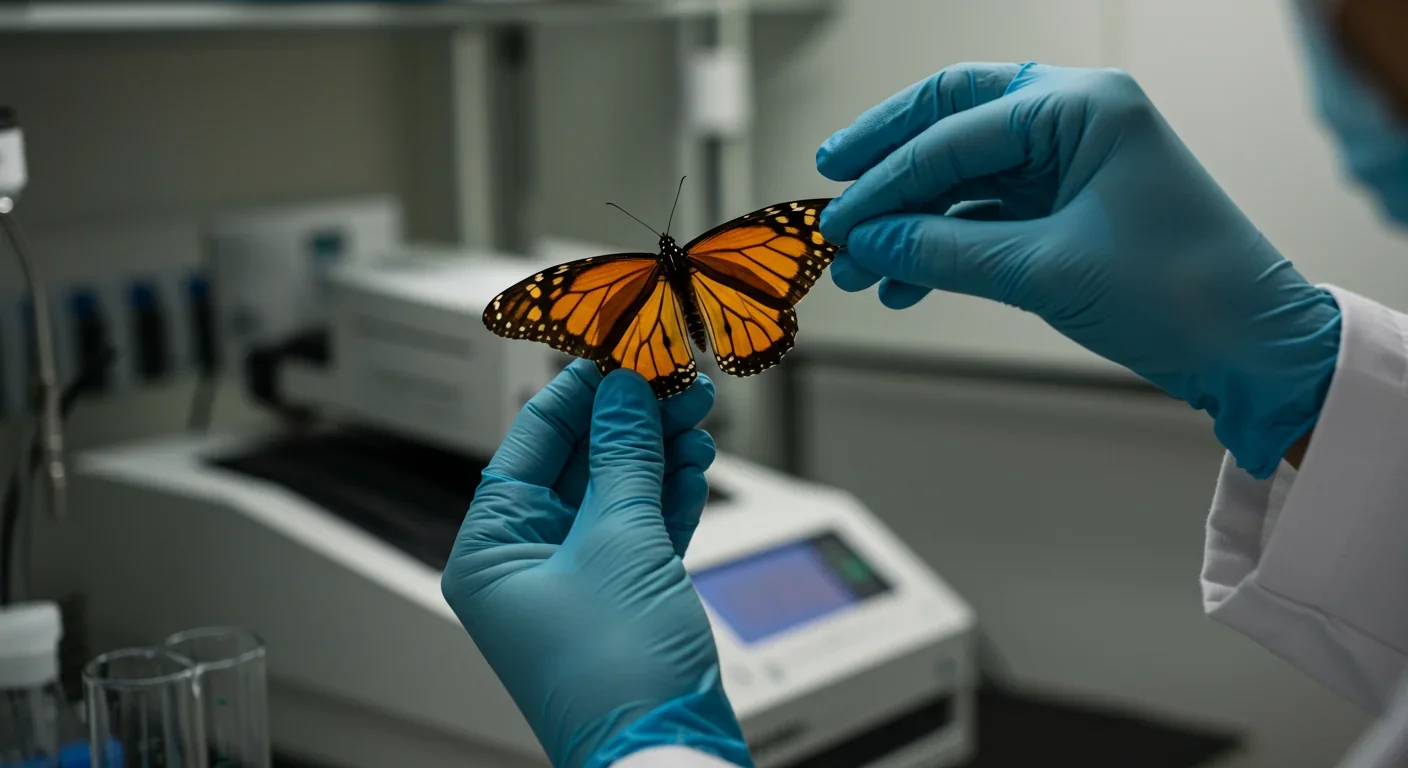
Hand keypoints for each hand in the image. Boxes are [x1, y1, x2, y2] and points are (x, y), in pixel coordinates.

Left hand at [442, 359, 750, 767]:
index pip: (533, 439)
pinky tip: (698, 464)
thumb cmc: (616, 676)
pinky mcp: (622, 597)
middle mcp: (525, 561)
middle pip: (580, 460)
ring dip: (660, 451)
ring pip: (618, 490)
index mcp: (491, 548)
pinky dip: (673, 494)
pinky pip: (643, 526)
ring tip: (698, 414)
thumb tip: (625, 389)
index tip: (622, 346)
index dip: (582, 387)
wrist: (666, 756)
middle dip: (634, 417)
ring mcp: (576, 580)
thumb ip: (624, 455)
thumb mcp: (620, 541)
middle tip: (676, 377)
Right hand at [817, 63, 1341, 478]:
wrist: (1253, 350)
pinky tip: (905, 281)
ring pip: (965, 177)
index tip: (839, 221)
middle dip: (888, 167)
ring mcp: (1073, 164)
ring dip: (911, 221)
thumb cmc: (1183, 292)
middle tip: (833, 199)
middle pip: (953, 126)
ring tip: (862, 267)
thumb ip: (944, 251)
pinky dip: (944, 246)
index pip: (955, 131)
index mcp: (1084, 107)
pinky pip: (987, 216)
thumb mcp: (1045, 269)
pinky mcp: (1070, 209)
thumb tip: (870, 242)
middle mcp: (1076, 122)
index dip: (886, 180)